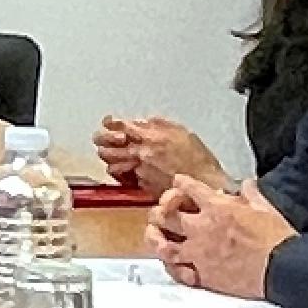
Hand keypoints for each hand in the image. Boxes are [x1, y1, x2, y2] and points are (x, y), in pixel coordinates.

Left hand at [96, 115, 221, 193]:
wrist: (205, 183)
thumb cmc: (197, 159)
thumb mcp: (181, 132)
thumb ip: (158, 125)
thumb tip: (143, 122)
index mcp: (149, 135)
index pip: (118, 125)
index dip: (109, 123)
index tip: (109, 123)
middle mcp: (141, 152)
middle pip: (106, 144)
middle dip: (102, 141)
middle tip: (105, 140)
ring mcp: (139, 170)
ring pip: (110, 163)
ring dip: (110, 159)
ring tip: (114, 157)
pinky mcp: (141, 185)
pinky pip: (123, 178)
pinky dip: (122, 174)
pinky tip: (127, 170)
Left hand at [148, 175, 292, 300]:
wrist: (282, 268)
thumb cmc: (276, 238)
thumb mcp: (265, 207)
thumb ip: (251, 194)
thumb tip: (247, 184)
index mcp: (217, 207)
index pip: (190, 187)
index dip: (182, 183)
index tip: (178, 182)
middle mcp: (202, 228)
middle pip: (167, 214)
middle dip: (162, 210)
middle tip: (162, 210)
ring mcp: (199, 253)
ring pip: (164, 245)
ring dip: (156, 239)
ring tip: (155, 236)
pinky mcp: (203, 275)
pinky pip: (178, 272)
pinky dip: (172, 268)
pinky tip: (170, 265)